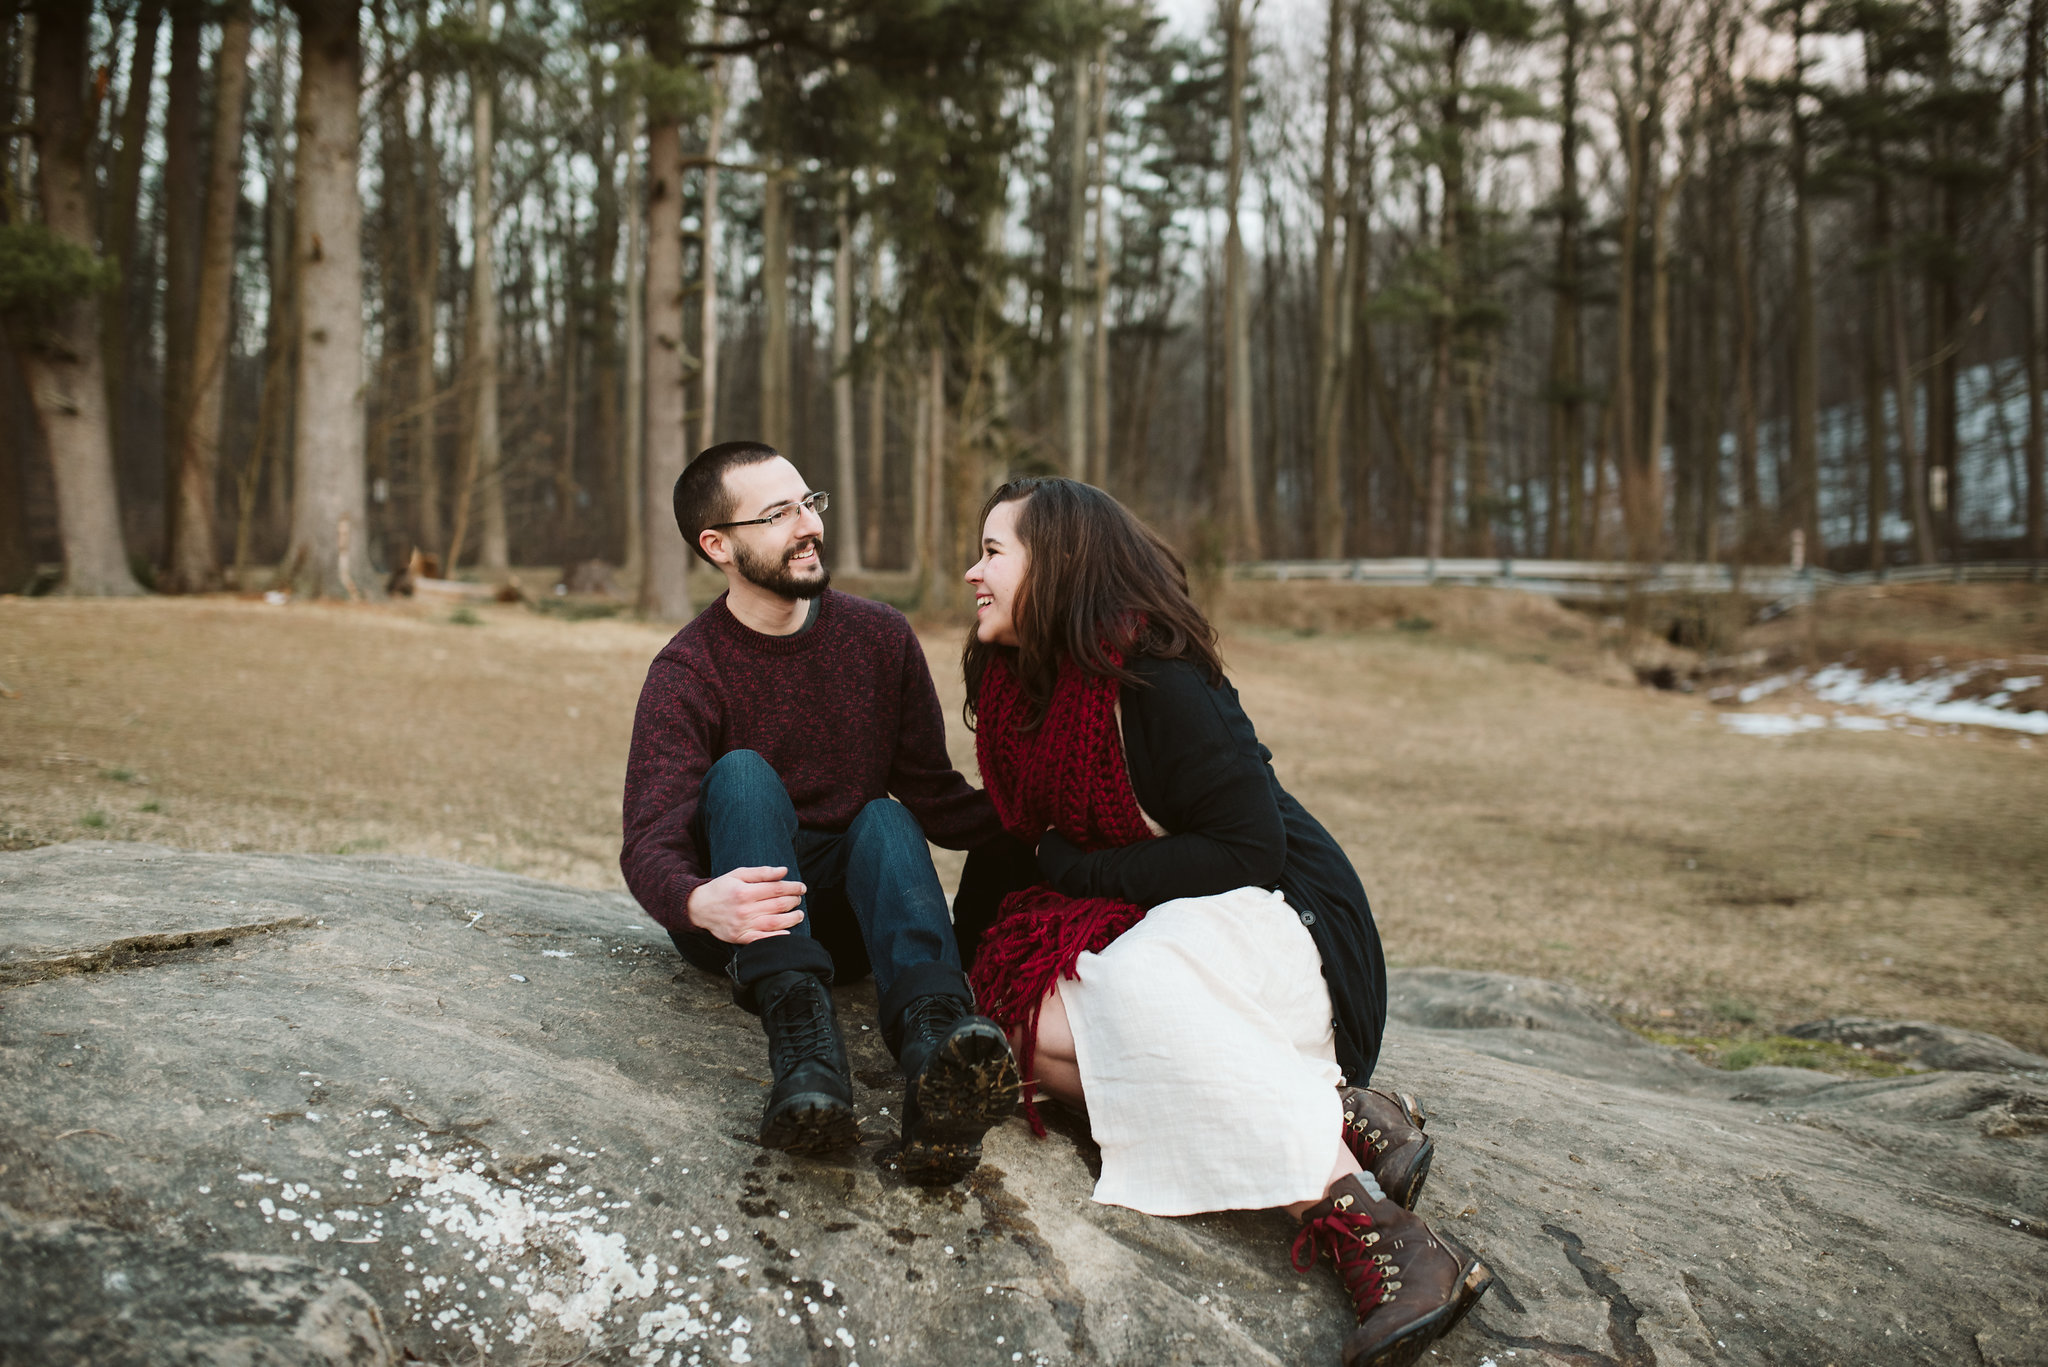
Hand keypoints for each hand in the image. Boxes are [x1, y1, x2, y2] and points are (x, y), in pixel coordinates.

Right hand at [687, 866, 805, 944]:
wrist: (699, 908)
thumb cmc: (721, 888)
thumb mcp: (738, 874)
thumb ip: (761, 872)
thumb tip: (784, 871)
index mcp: (744, 891)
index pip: (776, 889)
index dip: (792, 887)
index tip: (802, 887)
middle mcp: (744, 909)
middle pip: (777, 905)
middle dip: (793, 901)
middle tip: (799, 898)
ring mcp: (742, 925)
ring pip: (774, 922)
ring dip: (791, 919)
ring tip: (799, 914)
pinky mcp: (740, 937)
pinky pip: (762, 939)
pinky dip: (777, 937)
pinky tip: (788, 933)